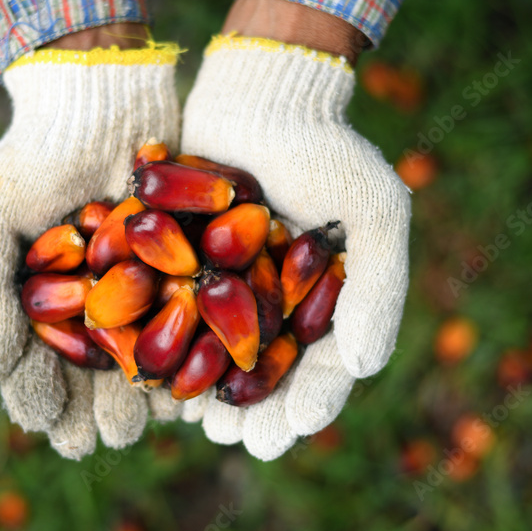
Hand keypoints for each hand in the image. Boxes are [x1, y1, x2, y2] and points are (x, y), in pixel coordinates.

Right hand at [0, 30, 180, 458]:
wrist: (99, 94)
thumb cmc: (31, 158)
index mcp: (34, 305)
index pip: (32, 370)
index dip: (42, 403)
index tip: (55, 428)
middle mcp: (84, 307)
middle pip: (88, 379)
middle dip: (95, 413)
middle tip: (106, 435)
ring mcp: (136, 291)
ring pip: (138, 362)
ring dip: (140, 397)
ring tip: (142, 420)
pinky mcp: (182, 269)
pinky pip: (187, 325)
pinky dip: (190, 353)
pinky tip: (192, 381)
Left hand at [179, 0, 410, 460]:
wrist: (260, 89)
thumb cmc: (325, 149)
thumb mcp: (374, 214)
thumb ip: (377, 290)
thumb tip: (363, 369)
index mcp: (323, 296)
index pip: (321, 364)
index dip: (308, 402)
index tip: (289, 433)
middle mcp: (273, 295)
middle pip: (265, 368)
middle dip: (254, 409)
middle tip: (237, 441)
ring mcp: (224, 278)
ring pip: (216, 349)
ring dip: (208, 389)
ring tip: (200, 422)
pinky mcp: (178, 256)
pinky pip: (172, 308)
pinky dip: (165, 341)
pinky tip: (154, 371)